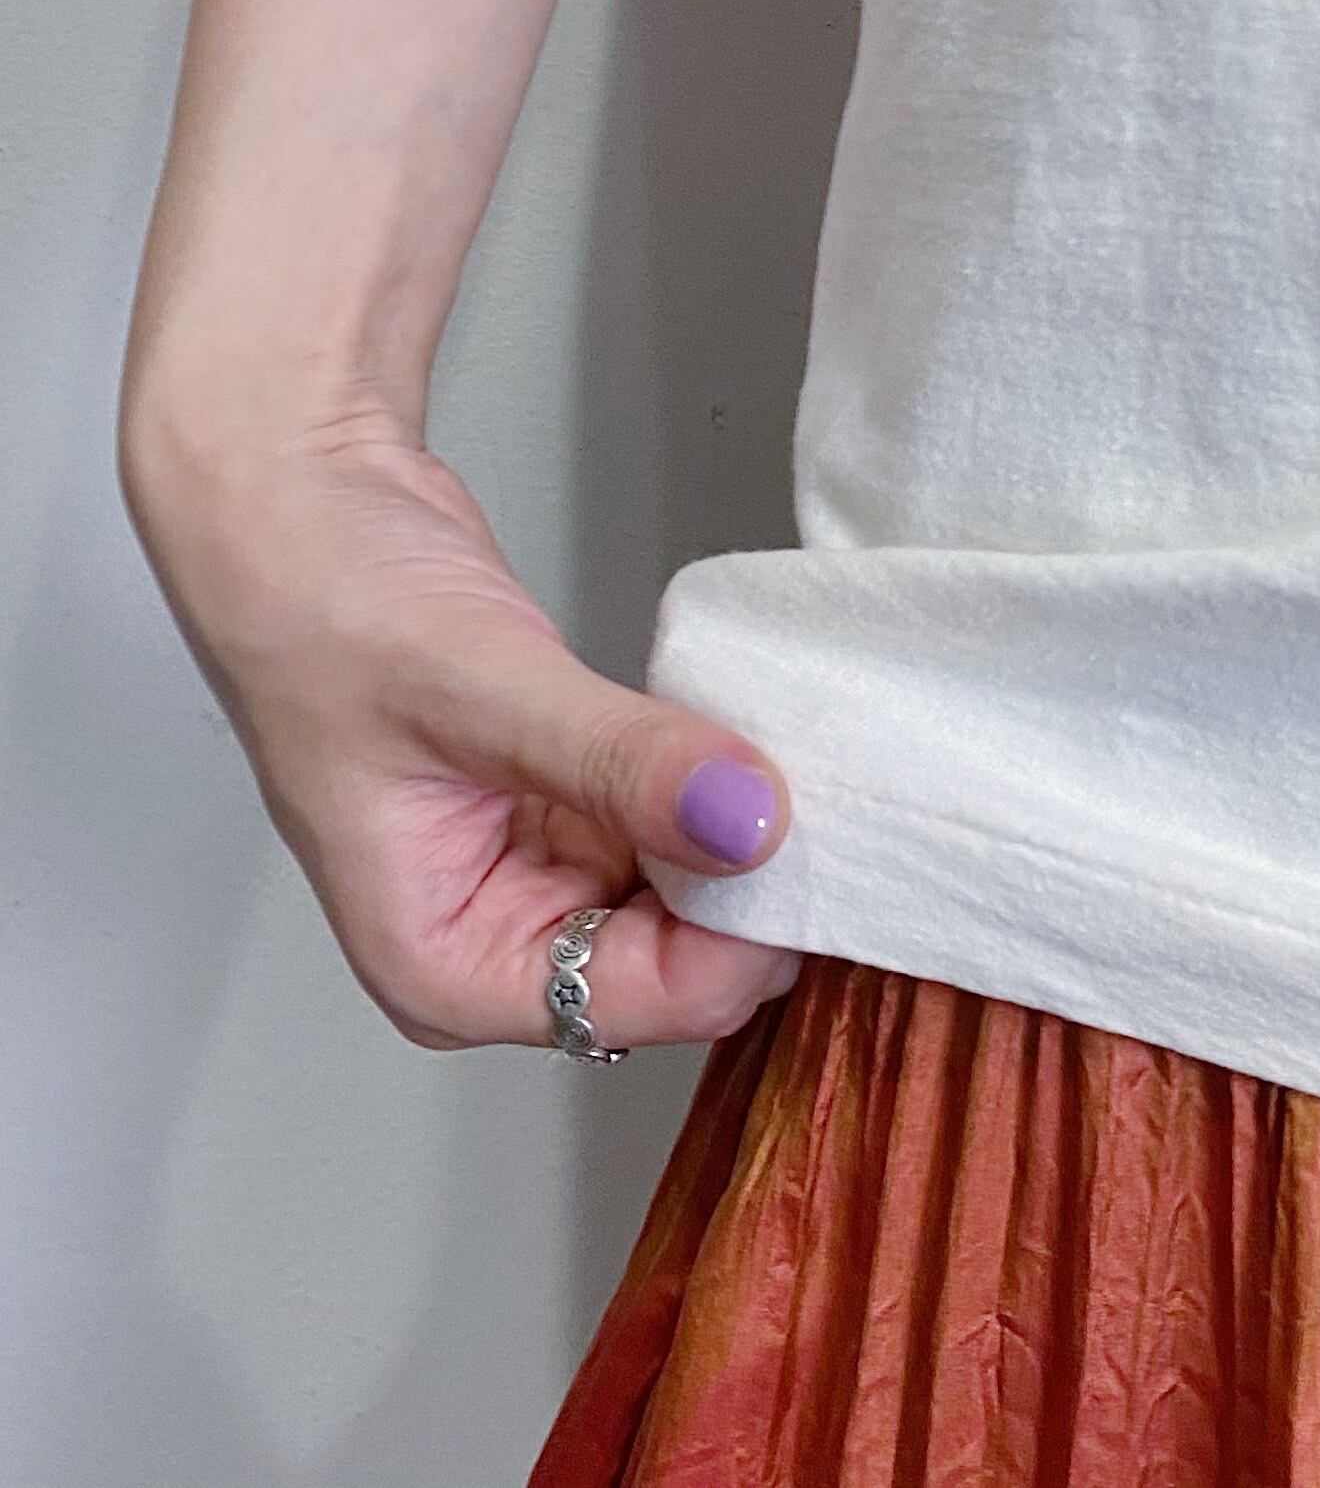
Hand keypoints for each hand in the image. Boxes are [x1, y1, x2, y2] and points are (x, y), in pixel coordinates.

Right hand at [120, 393, 801, 1051]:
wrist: (306, 506)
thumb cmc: (325, 606)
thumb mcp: (482, 688)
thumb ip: (620, 762)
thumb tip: (747, 819)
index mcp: (446, 965)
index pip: (634, 1002)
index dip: (732, 940)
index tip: (803, 847)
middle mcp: (501, 939)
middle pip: (682, 963)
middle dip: (750, 888)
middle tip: (823, 793)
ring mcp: (546, 873)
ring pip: (696, 895)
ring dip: (744, 833)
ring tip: (787, 754)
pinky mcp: (581, 807)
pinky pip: (684, 825)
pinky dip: (721, 787)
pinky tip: (746, 736)